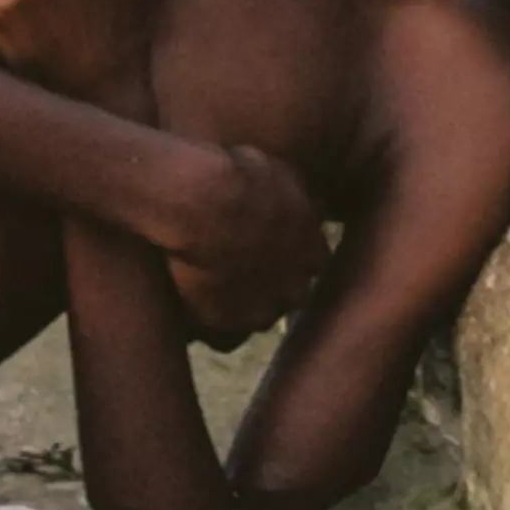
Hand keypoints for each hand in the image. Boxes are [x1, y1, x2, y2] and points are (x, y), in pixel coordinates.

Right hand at [144, 138, 327, 347]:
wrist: (200, 200)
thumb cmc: (239, 175)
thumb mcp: (281, 173)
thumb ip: (296, 196)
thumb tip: (308, 199)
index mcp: (312, 250)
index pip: (315, 264)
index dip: (293, 254)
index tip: (273, 244)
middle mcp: (293, 286)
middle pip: (293, 296)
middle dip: (275, 284)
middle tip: (244, 265)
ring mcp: (259, 309)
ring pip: (259, 317)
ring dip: (243, 305)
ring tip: (216, 286)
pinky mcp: (224, 324)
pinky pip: (222, 337)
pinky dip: (211, 323)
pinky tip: (195, 307)